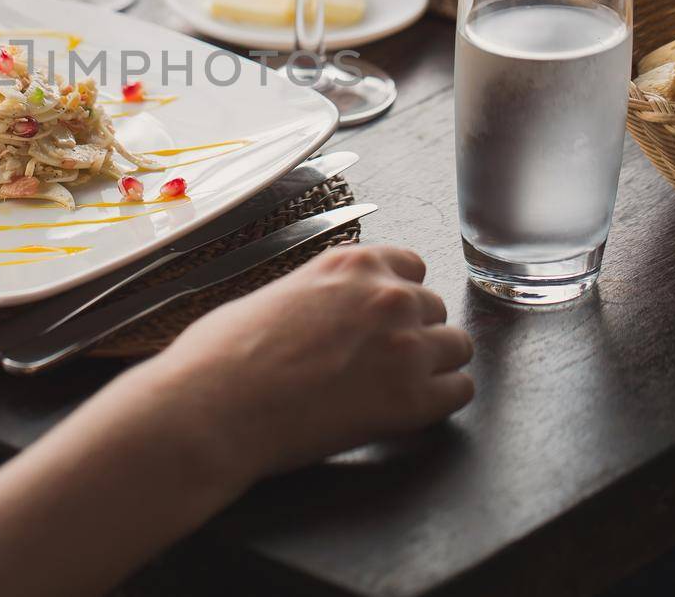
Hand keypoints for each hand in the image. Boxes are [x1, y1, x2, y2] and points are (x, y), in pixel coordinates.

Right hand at [133, 243, 472, 482]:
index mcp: (351, 264)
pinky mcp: (412, 400)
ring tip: (396, 387)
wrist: (215, 405)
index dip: (396, 297)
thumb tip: (325, 313)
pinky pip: (459, 391)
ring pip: (457, 346)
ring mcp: (406, 347)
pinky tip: (408, 409)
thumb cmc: (224, 353)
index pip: (410, 267)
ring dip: (433, 365)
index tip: (381, 319)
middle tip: (379, 362)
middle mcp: (388, 296)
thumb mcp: (273, 295)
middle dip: (412, 332)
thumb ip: (318, 295)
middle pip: (435, 307)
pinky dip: (440, 401)